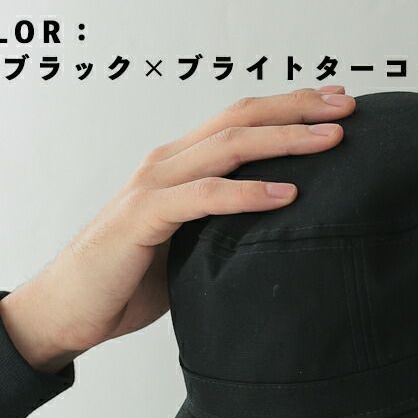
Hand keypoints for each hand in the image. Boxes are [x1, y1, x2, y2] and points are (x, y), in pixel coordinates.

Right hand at [2, 85, 355, 365]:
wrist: (69, 310)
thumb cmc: (128, 282)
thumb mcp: (188, 250)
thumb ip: (222, 233)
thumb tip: (274, 241)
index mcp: (180, 167)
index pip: (241, 123)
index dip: (288, 110)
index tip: (333, 107)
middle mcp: (168, 164)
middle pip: (241, 119)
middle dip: (298, 109)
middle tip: (348, 108)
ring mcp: (154, 186)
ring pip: (227, 146)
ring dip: (284, 140)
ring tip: (331, 141)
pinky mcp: (144, 217)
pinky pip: (203, 197)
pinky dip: (246, 193)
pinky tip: (285, 195)